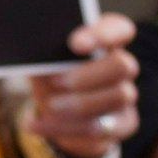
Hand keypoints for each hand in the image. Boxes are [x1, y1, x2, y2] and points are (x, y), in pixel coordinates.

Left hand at [21, 14, 141, 157]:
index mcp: (104, 42)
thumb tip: (32, 55)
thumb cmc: (50, 77)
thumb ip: (43, 56)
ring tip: (51, 106)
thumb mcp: (42, 64)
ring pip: (118, 97)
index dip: (104, 34)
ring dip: (81, 103)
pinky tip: (37, 126)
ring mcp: (125, 96)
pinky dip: (65, 129)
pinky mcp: (122, 124)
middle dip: (88, 75)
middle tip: (57, 81)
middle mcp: (121, 67)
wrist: (56, 113)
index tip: (75, 44)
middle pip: (123, 65)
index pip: (119, 29)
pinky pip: (102, 128)